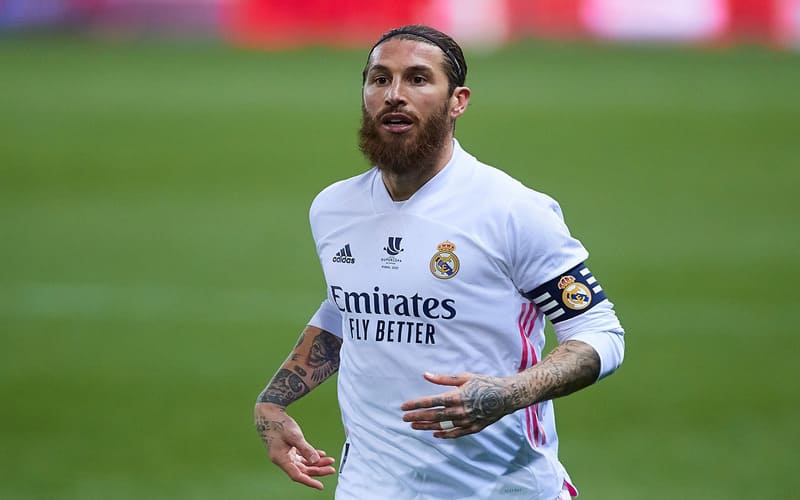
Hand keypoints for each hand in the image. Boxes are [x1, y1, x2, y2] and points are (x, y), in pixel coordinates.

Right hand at [254, 403, 335, 489]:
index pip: (296, 475)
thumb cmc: (278, 423)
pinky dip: (311, 455)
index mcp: (281, 459)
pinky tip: (321, 454)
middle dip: (318, 470)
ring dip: (316, 463)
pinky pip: (301, 456)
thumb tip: (316, 460)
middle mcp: (282, 459)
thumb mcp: (294, 436)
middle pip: (302, 470)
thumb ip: (306, 449)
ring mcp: (285, 454)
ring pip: (303, 463)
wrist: (268, 413)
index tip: (320, 486)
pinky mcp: (287, 448)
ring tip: (330, 461)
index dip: (309, 481)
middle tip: (332, 469)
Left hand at [400, 372, 523, 438]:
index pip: (430, 402)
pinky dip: (444, 435)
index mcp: (457, 396)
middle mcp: (460, 411)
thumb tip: (425, 375)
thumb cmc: (485, 383)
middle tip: (404, 418)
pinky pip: (455, 434)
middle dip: (416, 417)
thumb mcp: (464, 377)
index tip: (403, 407)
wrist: (507, 396)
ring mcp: (467, 421)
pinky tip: (435, 434)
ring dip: (426, 427)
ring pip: (442, 427)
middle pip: (433, 416)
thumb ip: (443, 379)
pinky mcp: (473, 428)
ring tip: (414, 426)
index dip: (415, 405)